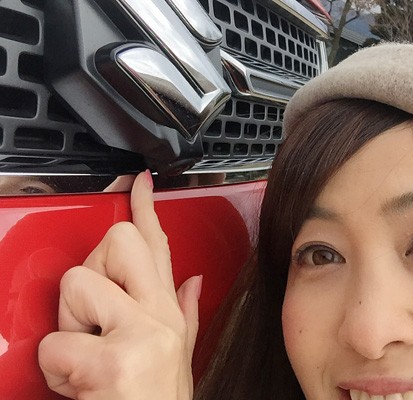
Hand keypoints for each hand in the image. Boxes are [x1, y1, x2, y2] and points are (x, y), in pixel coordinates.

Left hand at [38, 170, 200, 399]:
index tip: (138, 182)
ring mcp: (141, 335)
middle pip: (118, 241)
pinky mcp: (114, 362)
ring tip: (86, 358)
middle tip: (91, 311)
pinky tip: (81, 386)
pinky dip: (57, 371)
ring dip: (66, 327)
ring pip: (77, 285)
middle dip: (90, 268)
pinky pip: (58, 344)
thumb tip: (191, 280)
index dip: (146, 208)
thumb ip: (186, 313)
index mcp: (168, 312)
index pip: (159, 244)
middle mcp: (160, 316)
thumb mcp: (180, 357)